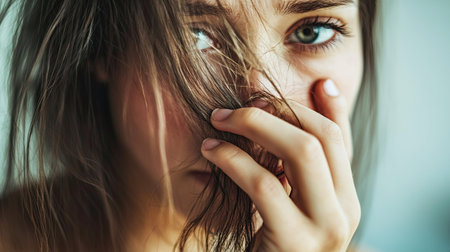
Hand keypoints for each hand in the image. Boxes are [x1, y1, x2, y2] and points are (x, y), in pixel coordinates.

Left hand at [201, 79, 359, 251]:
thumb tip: (300, 112)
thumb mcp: (290, 200)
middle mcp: (344, 211)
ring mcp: (324, 228)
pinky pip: (264, 184)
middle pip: (320, 137)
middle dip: (275, 109)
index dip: (316, 103)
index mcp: (345, 197)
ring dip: (254, 127)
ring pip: (300, 153)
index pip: (338, 136)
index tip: (285, 79)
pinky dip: (234, 159)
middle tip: (236, 103)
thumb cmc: (272, 243)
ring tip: (218, 121)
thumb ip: (294, 164)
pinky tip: (210, 151)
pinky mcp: (293, 243)